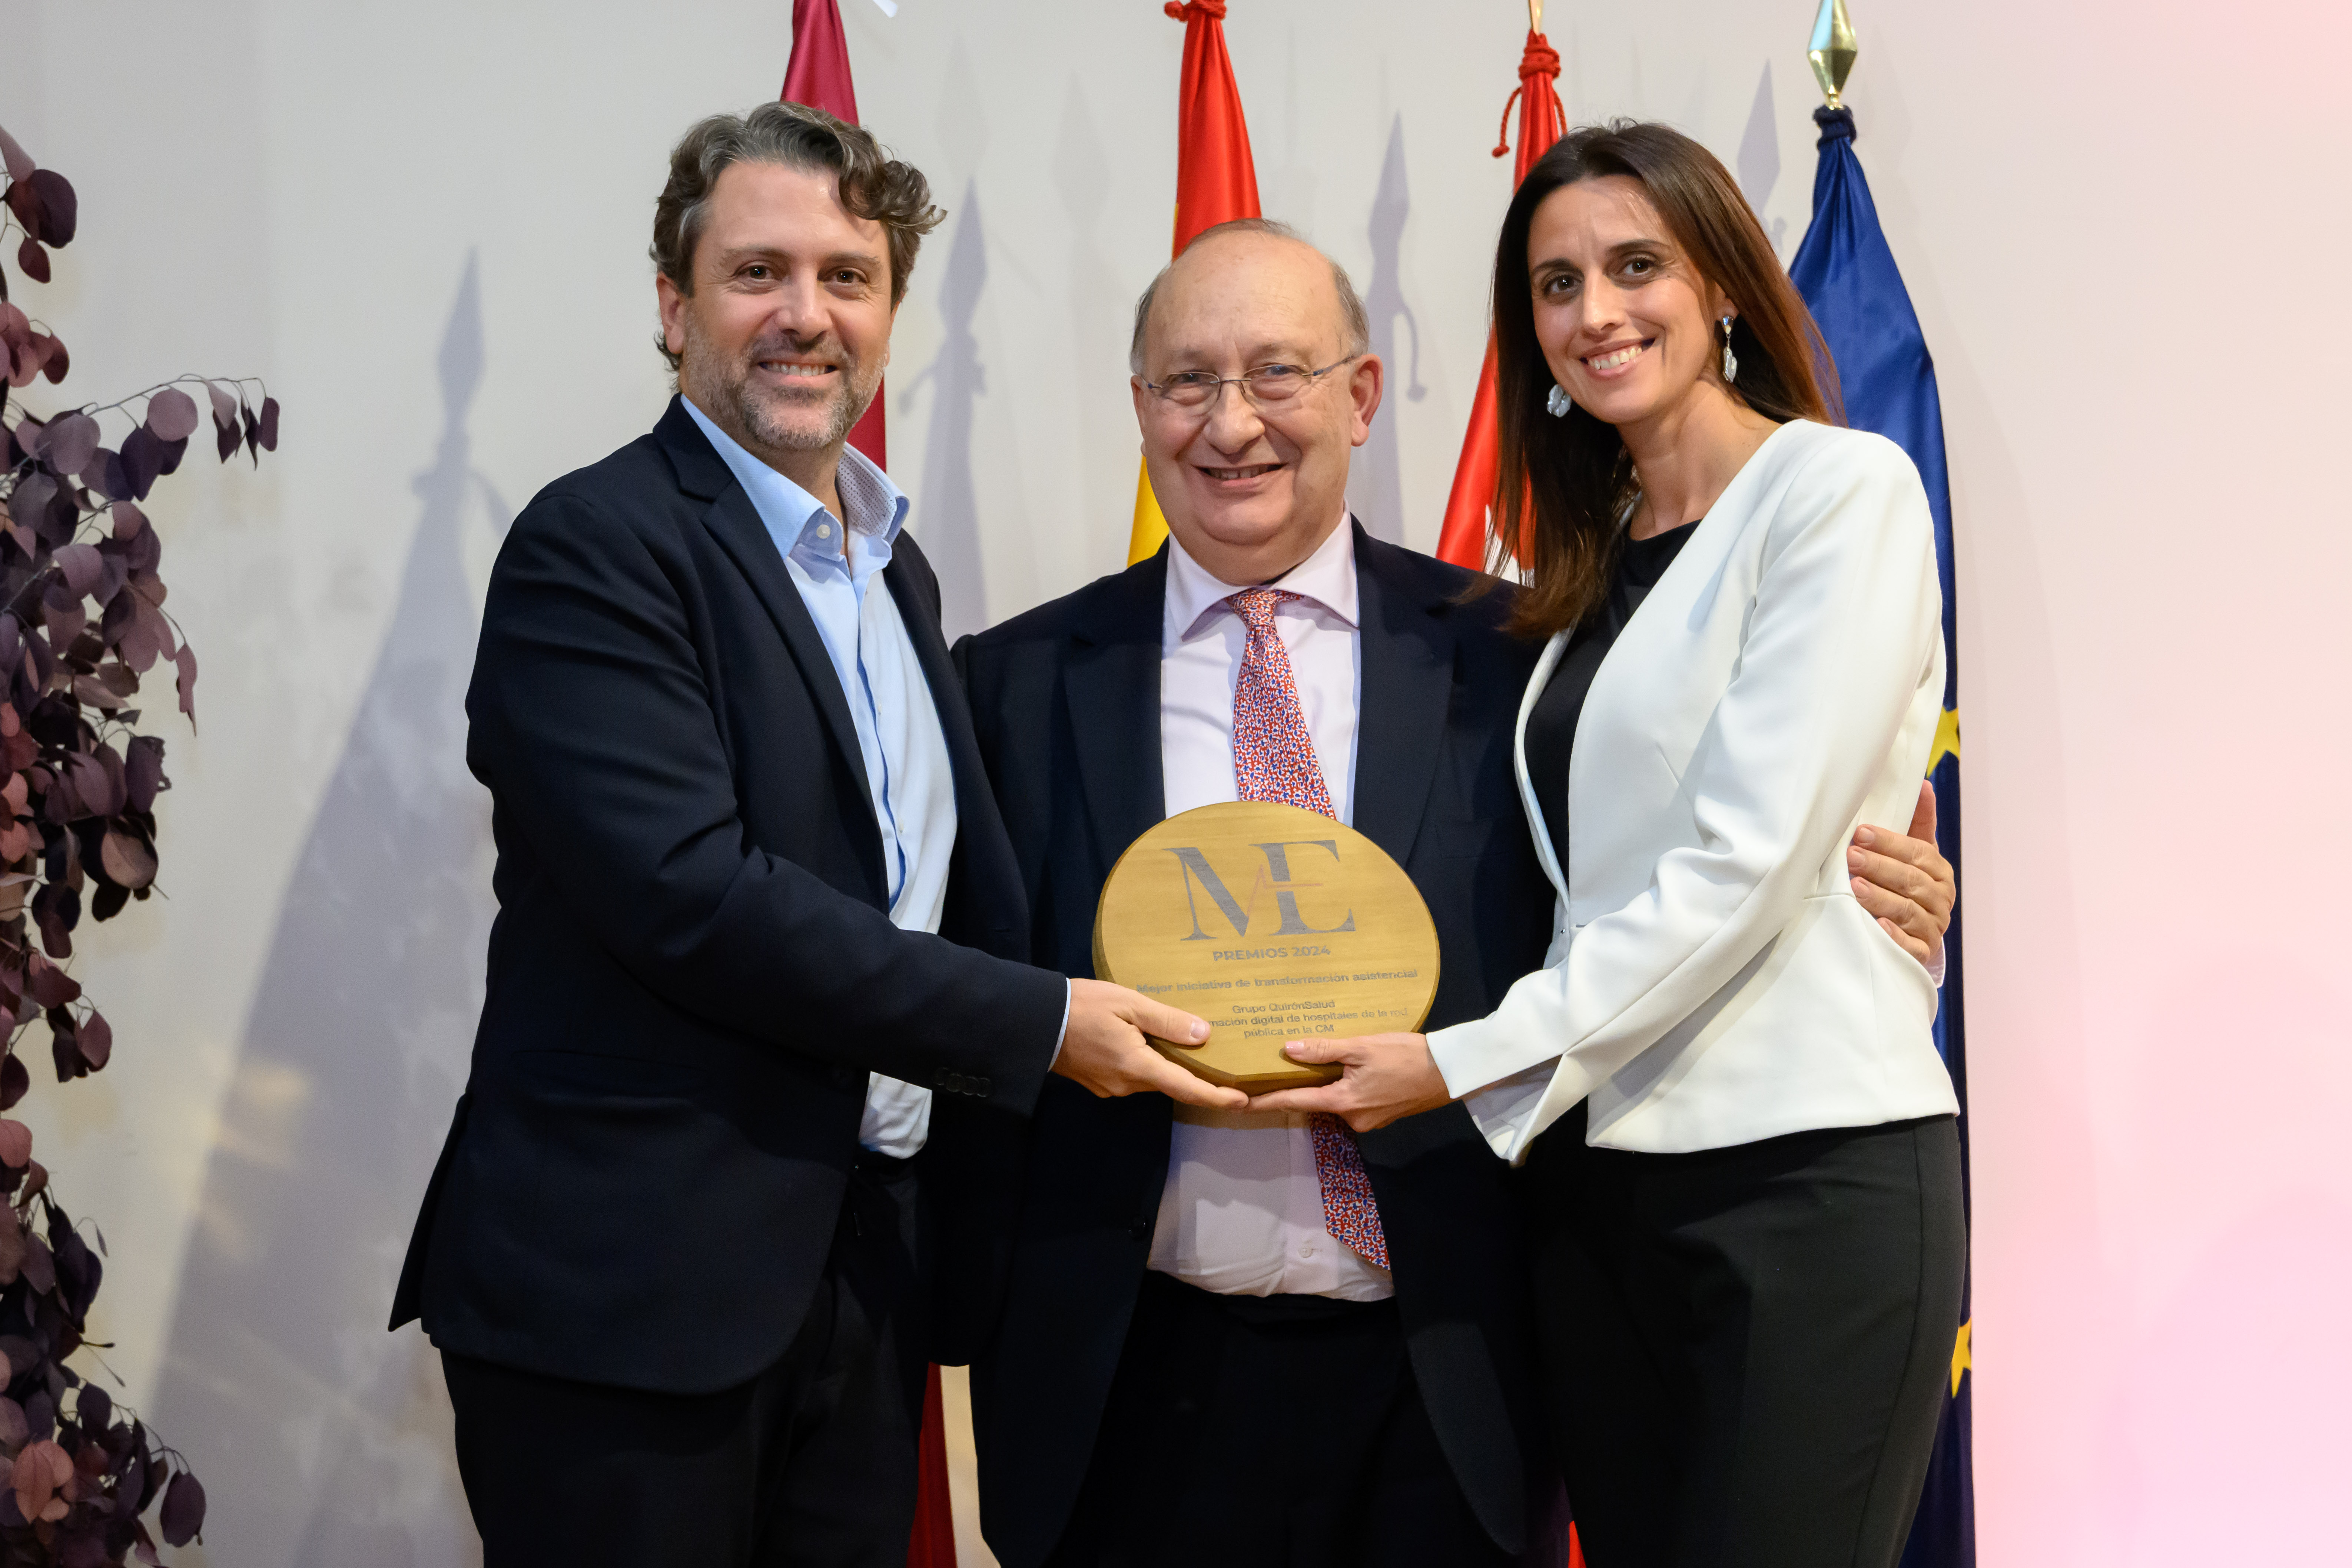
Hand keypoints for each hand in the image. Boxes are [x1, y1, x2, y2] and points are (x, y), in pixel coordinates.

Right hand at [1052, 978, 1247, 1110]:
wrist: (1035, 1021)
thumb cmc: (1083, 1006)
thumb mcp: (1128, 1003)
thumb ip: (1166, 1020)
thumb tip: (1204, 1034)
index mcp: (1137, 1066)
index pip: (1186, 1089)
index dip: (1216, 1097)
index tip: (1243, 1102)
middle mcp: (1127, 1085)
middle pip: (1170, 1083)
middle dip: (1193, 1076)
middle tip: (1217, 1058)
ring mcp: (1111, 1087)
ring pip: (1150, 1079)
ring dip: (1166, 1066)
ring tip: (1180, 1043)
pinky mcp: (1099, 1084)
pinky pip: (1132, 1076)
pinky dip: (1145, 1064)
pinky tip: (1143, 1043)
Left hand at [1241, 1032, 1453, 1131]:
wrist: (1451, 1072)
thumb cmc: (1408, 1056)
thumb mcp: (1363, 1047)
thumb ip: (1324, 1050)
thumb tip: (1287, 1050)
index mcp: (1343, 1102)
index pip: (1293, 1102)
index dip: (1265, 1102)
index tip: (1239, 1103)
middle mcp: (1352, 1119)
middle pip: (1313, 1101)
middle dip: (1296, 1086)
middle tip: (1273, 1067)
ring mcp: (1367, 1120)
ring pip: (1334, 1100)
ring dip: (1324, 1084)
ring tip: (1311, 1060)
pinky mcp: (1381, 1115)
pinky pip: (1351, 1101)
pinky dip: (1342, 1087)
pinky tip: (1346, 1069)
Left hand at [1848, 780, 1954, 964]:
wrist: (1915, 933)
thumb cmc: (1908, 883)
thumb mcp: (1915, 853)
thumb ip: (1918, 822)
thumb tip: (1923, 784)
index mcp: (1939, 871)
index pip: (1918, 853)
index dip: (1890, 843)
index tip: (1861, 833)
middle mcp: (1940, 899)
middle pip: (1911, 881)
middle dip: (1880, 867)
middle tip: (1852, 856)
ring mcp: (1932, 927)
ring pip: (1908, 911)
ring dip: (1881, 898)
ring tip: (1856, 888)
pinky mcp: (1922, 953)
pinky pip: (1910, 946)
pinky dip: (1894, 936)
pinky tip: (1877, 925)